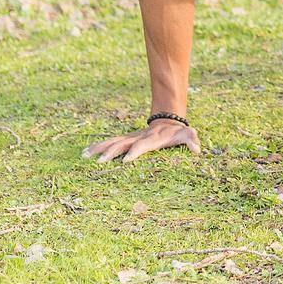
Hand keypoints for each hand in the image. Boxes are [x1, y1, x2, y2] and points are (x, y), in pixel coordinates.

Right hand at [82, 119, 200, 163]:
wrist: (167, 121)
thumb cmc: (178, 133)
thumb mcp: (188, 135)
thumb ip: (192, 140)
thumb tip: (198, 150)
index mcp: (152, 139)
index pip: (143, 146)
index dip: (135, 152)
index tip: (126, 160)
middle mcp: (138, 138)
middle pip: (123, 144)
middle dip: (112, 152)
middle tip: (101, 162)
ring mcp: (130, 138)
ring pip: (113, 143)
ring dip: (99, 149)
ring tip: (84, 155)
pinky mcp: (125, 140)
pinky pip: (110, 143)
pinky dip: (97, 147)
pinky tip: (84, 152)